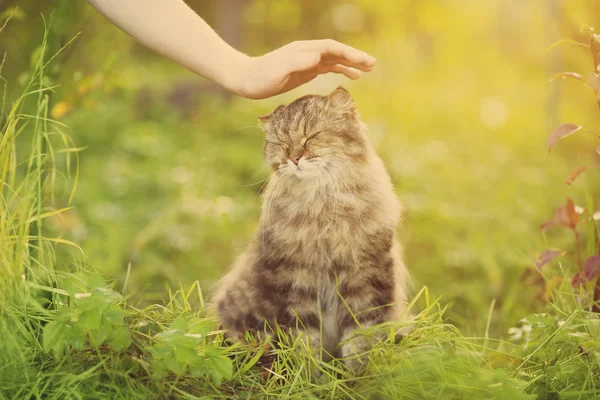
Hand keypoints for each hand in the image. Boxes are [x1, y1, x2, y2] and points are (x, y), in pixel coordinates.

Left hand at [231, 40, 375, 99]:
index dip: (348, 53)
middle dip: (355, 57)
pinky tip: (351, 76)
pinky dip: (341, 70)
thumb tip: (318, 57)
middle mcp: (307, 53)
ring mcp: (307, 61)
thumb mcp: (277, 71)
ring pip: (334, 59)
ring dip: (351, 63)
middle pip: (336, 52)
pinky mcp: (305, 71)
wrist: (246, 79)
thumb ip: (297, 64)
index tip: (362, 61)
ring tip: (368, 70)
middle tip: (373, 64)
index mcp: (303, 51)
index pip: (331, 48)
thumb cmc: (260, 78)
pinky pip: (328, 68)